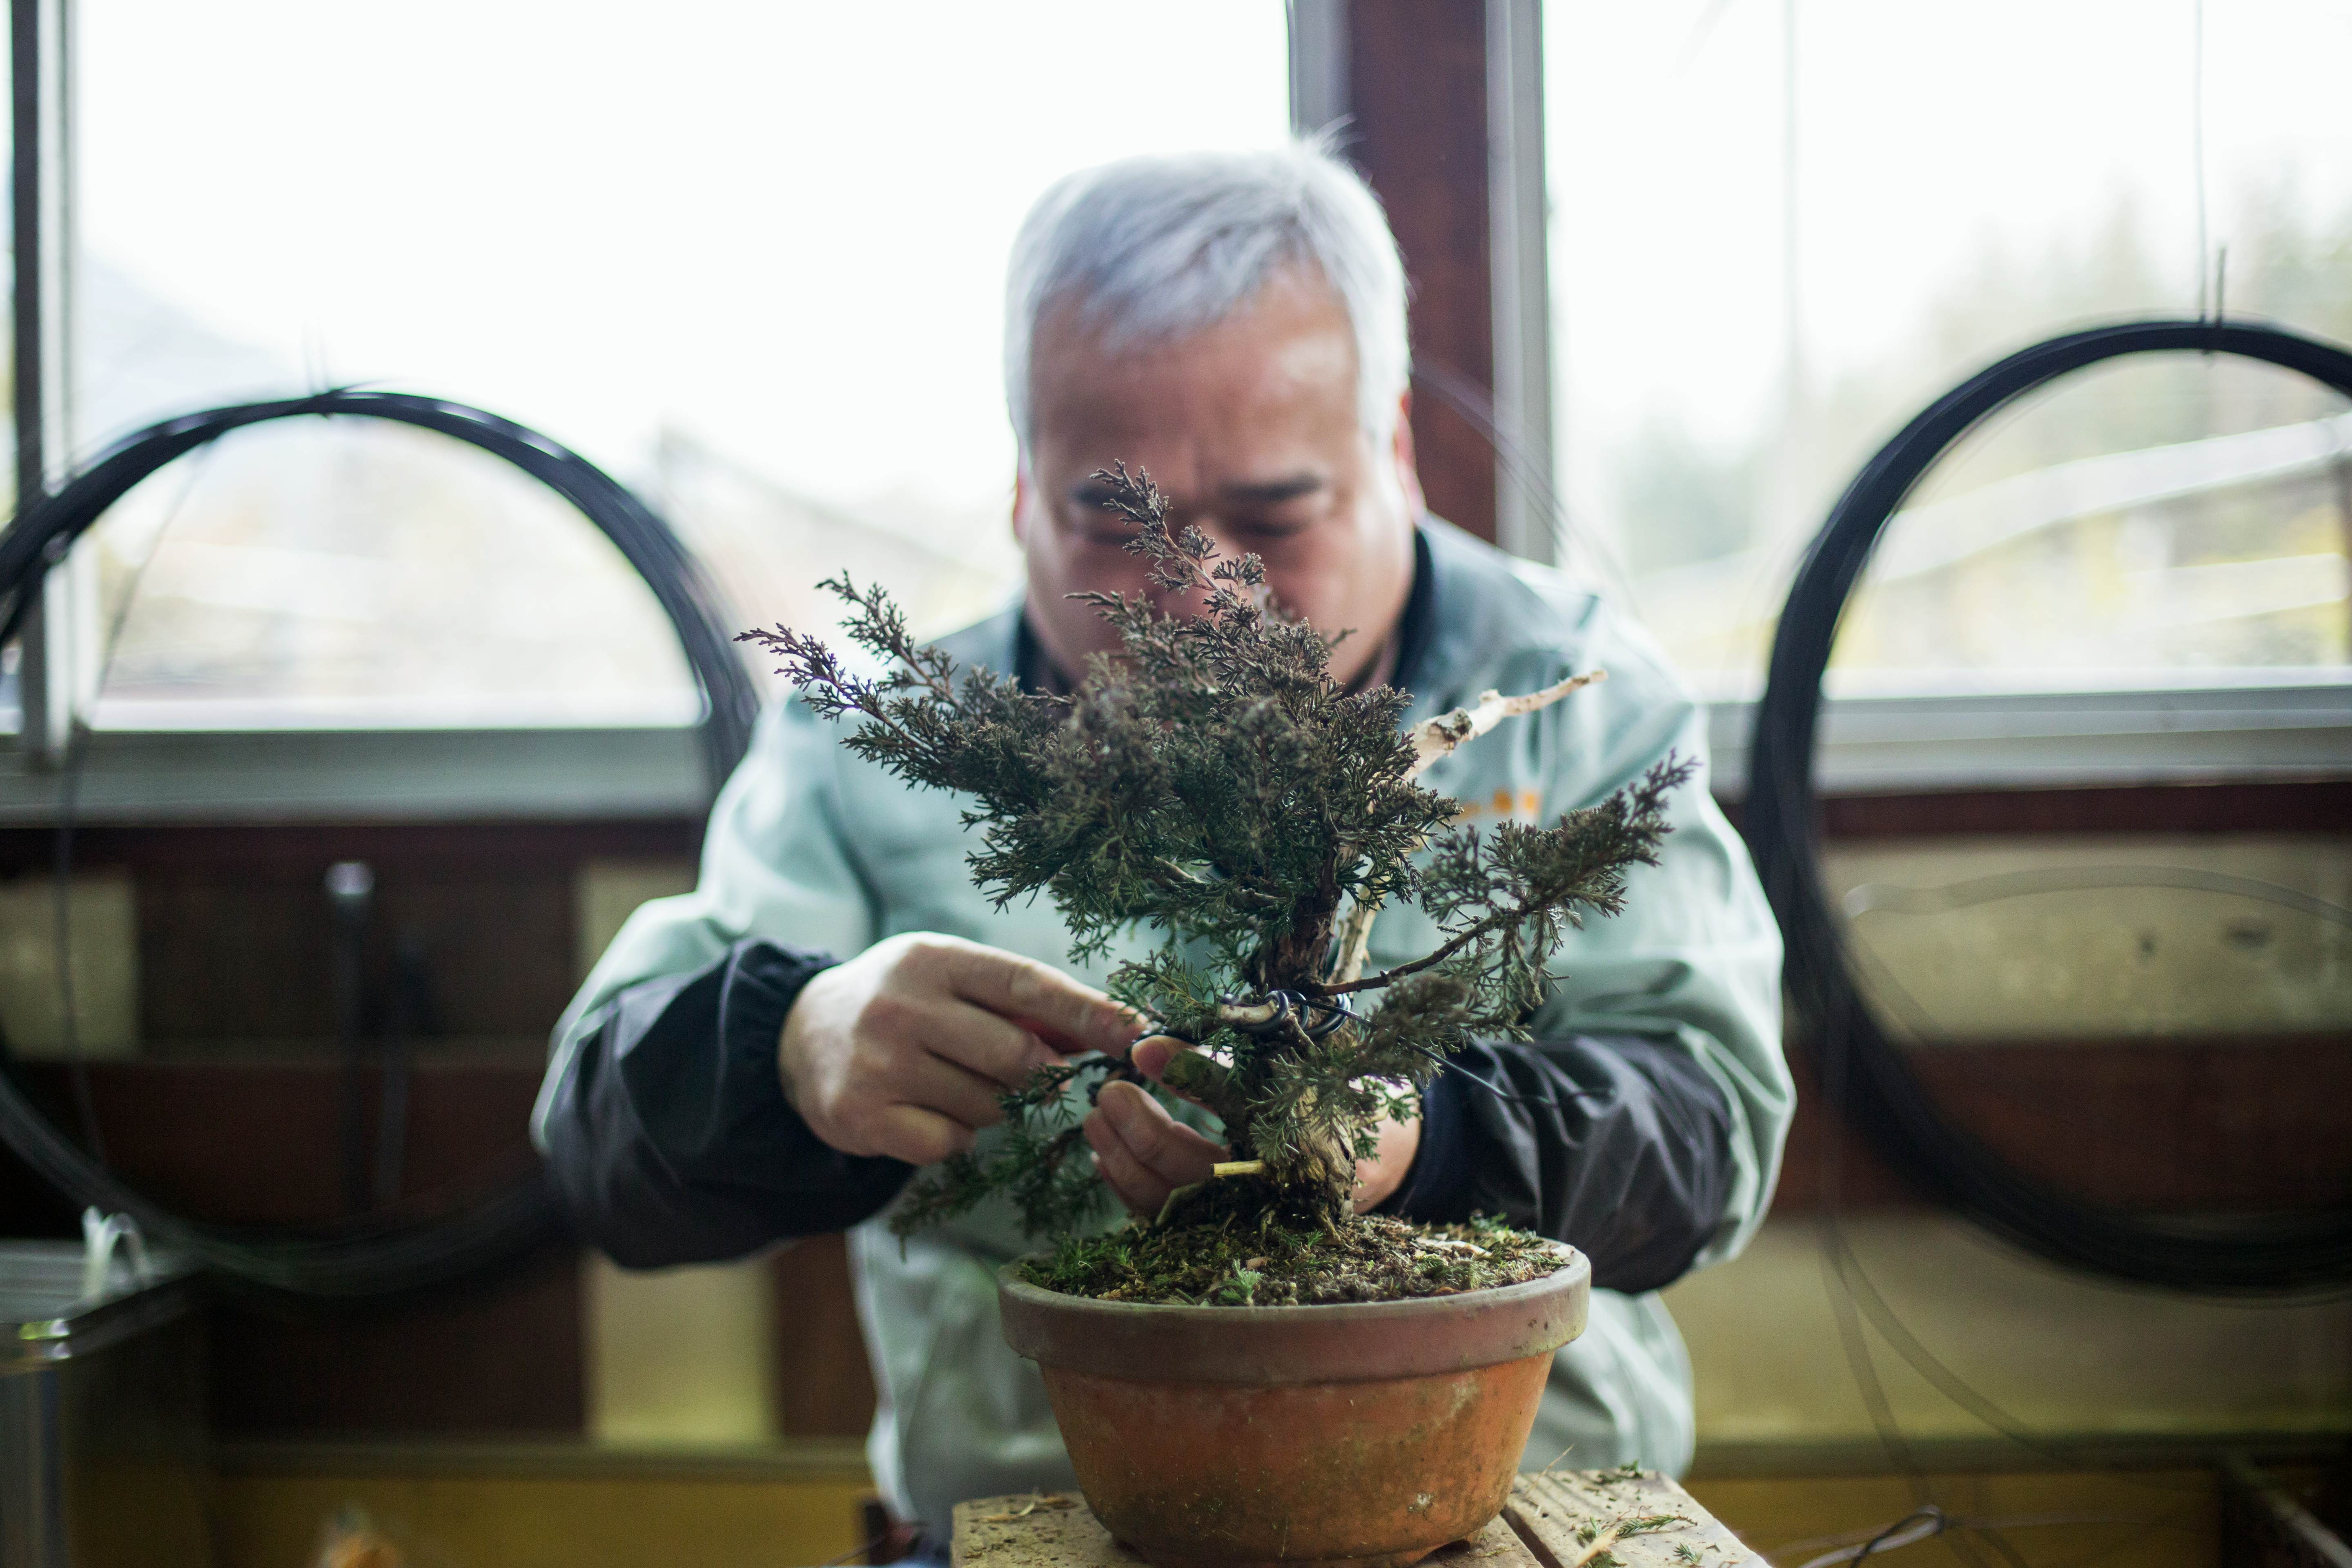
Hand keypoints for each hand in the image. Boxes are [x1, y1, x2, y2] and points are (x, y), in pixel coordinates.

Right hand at [780, 932, 1137, 1166]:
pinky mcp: (862, 1116)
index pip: (1027, 984)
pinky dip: (952, 1134)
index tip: (1136, 1032)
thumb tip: (1107, 1029)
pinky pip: (950, 1142)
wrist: (798, 1036)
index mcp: (933, 958)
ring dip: (991, 1104)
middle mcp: (901, 1006)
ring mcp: (878, 1063)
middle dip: (1038, 1072)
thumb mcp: (948, 978)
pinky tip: (924, 1109)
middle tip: (1032, 1073)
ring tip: (950, 1079)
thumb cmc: (899, 1002)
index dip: (1087, 1011)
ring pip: (988, 1105)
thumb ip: (1018, 1002)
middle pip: (1016, 1055)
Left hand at [1083, 1036, 1423, 1218]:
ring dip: (1122, 1164)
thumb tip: (1143, 1047)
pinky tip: (1107, 1157)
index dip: (1167, 1097)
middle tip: (1105, 1094)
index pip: (1205, 1139)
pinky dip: (1131, 1188)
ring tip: (1095, 1121)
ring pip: (1166, 1207)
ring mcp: (1241, 1222)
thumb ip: (1211, 1065)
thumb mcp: (1280, 1071)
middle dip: (1133, 1136)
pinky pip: (1167, 1218)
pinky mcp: (1225, 1229)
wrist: (1378, 1155)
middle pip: (1179, 1181)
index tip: (1138, 1055)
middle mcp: (1260, 1205)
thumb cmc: (1328, 1103)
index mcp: (1281, 1164)